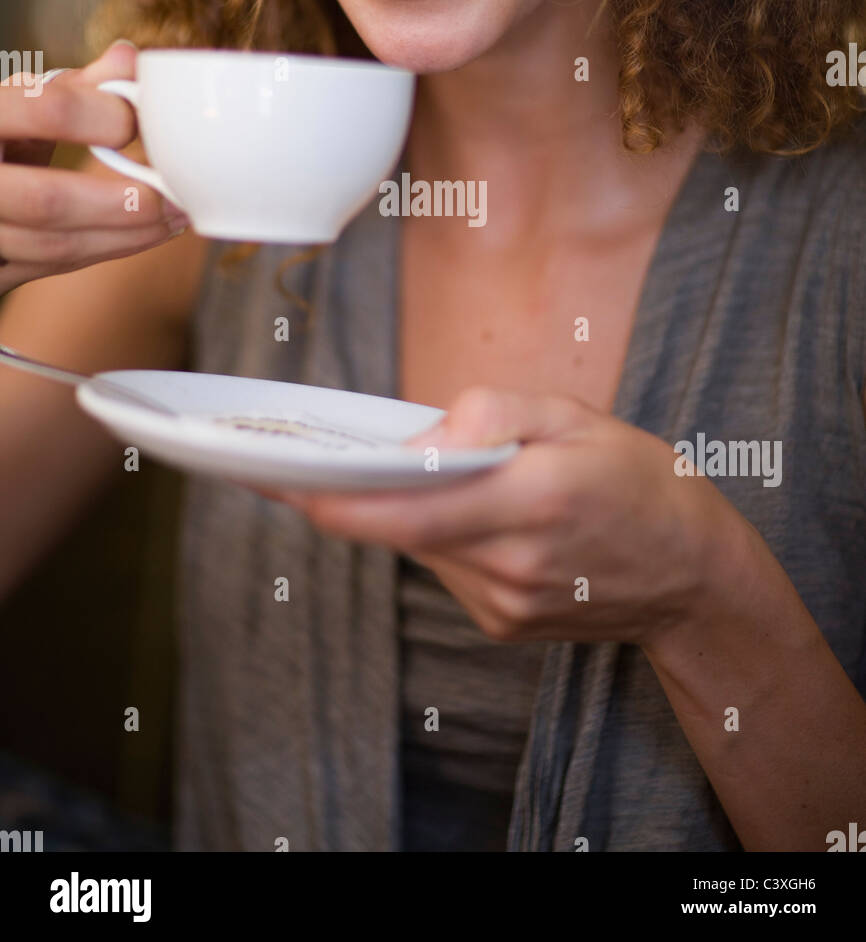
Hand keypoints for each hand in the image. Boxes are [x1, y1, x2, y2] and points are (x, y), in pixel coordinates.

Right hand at [0, 43, 189, 294]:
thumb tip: (128, 58)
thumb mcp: (11, 103)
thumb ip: (69, 85)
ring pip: (51, 246)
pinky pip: (47, 266)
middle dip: (124, 204)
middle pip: (47, 200)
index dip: (103, 114)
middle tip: (176, 196)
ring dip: (125, 236)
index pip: (46, 107)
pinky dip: (102, 250)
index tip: (138, 121)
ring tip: (176, 217)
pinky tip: (142, 235)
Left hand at [257, 385, 740, 645]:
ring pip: (417, 547)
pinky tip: (462, 507)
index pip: (400, 509)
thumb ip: (498, 411)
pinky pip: (445, 567)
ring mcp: (502, 603)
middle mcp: (507, 563)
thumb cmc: (641, 481)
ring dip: (398, 508)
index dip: (326, 496)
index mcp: (528, 500)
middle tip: (286, 458)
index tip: (268, 473)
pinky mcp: (501, 623)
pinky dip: (437, 532)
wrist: (695, 576)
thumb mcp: (580, 417)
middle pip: (395, 530)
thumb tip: (428, 429)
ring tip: (389, 469)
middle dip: (341, 494)